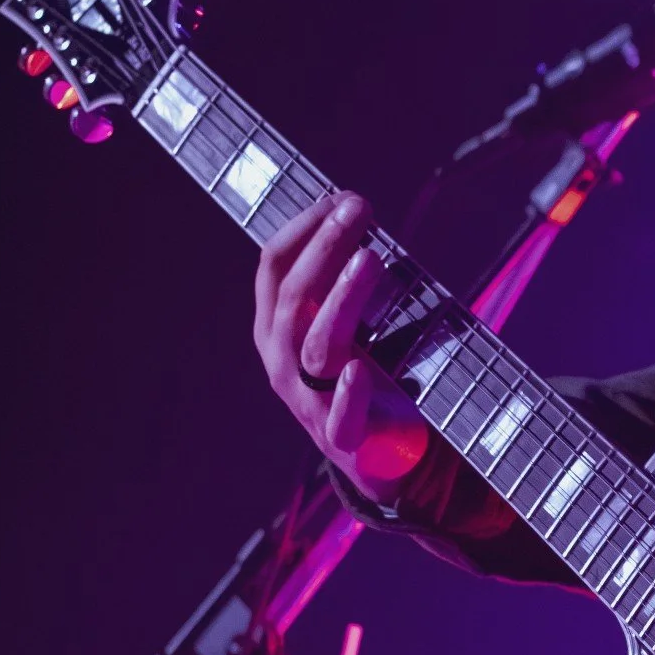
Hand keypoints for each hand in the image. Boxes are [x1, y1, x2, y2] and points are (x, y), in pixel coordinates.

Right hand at [254, 190, 428, 500]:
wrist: (379, 457)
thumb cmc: (364, 374)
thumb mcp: (345, 321)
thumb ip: (343, 276)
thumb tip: (354, 211)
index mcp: (277, 327)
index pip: (274, 267)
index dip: (304, 227)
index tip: (340, 197)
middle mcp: (283, 360)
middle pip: (292, 297)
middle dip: (324, 247)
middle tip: (358, 209)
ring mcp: (309, 400)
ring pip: (314, 347)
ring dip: (341, 299)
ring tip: (370, 259)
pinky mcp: (343, 437)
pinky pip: (339, 418)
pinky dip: (347, 395)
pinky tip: (359, 371)